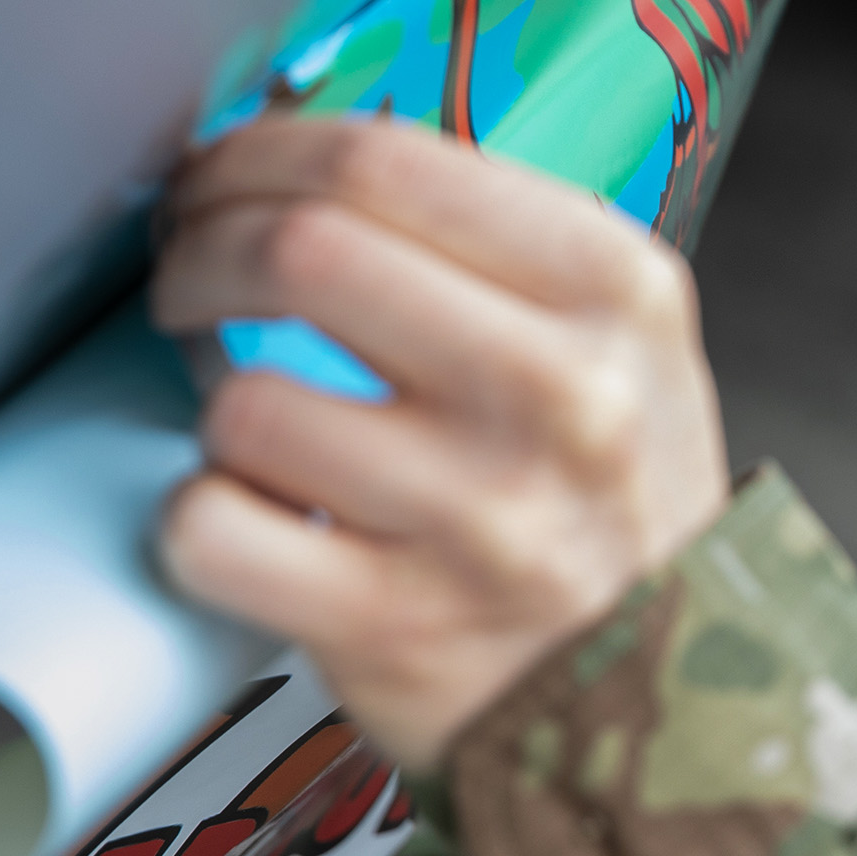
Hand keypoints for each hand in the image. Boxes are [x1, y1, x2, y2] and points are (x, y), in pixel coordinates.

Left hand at [154, 118, 732, 767]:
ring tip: (254, 415)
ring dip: (212, 397)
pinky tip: (254, 515)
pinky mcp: (395, 626)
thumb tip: (293, 163)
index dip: (259, 152)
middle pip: (299, 247)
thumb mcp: (623, 343)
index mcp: (617, 291)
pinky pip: (213, 529)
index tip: (222, 176)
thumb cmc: (611, 507)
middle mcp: (563, 394)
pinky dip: (201, 518)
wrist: (668, 703)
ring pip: (244, 398)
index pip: (382, 160)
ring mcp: (481, 517)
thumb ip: (493, 244)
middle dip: (201, 245)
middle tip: (188, 268)